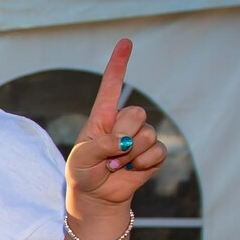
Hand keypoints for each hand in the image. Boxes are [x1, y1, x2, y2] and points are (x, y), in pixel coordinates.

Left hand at [64, 39, 166, 223]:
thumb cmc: (84, 173)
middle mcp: (124, 122)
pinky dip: (142, 165)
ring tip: (116, 165)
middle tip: (108, 156)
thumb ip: (101, 146)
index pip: (111, 86)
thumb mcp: (81, 159)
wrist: (96, 197)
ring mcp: (141, 136)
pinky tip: (131, 171)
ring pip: (148, 134)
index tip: (126, 42)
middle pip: (136, 113)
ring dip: (130, 155)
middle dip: (122, 137)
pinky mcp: (153, 153)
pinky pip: (158, 152)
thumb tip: (126, 141)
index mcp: (103, 116)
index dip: (119, 64)